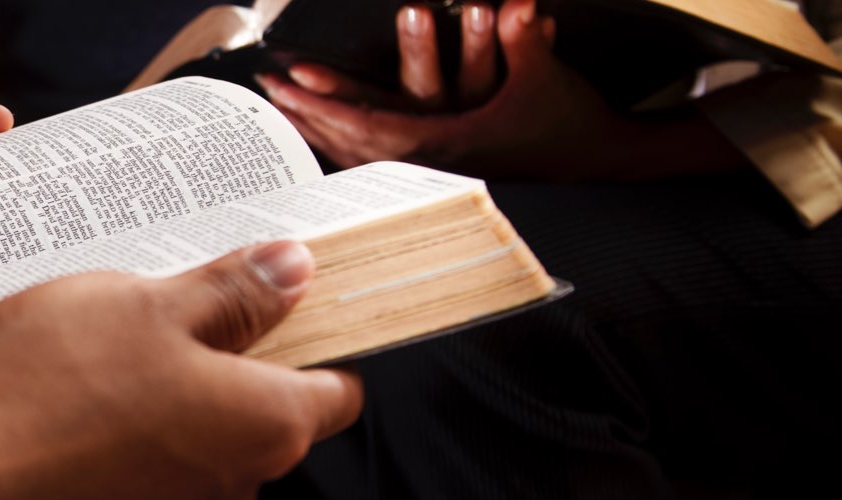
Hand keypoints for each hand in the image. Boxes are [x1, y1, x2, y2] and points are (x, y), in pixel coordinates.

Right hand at [0, 241, 361, 497]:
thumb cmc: (40, 393)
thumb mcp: (144, 306)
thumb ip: (230, 294)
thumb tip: (290, 271)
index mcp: (263, 424)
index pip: (336, 389)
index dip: (315, 335)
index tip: (281, 292)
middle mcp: (233, 483)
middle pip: (264, 409)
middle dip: (228, 352)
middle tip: (173, 296)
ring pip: (197, 432)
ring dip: (169, 386)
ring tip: (106, 338)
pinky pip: (146, 457)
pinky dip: (126, 424)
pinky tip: (75, 386)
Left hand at [260, 0, 747, 179]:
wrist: (597, 159)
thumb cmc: (570, 119)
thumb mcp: (545, 77)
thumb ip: (524, 41)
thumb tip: (516, 3)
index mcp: (450, 146)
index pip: (373, 127)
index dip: (328, 107)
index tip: (291, 87)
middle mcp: (433, 166)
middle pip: (351, 145)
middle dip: (306, 116)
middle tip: (266, 90)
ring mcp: (434, 174)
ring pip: (359, 158)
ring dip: (316, 129)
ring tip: (280, 108)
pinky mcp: (439, 171)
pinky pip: (375, 161)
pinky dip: (341, 145)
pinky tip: (318, 136)